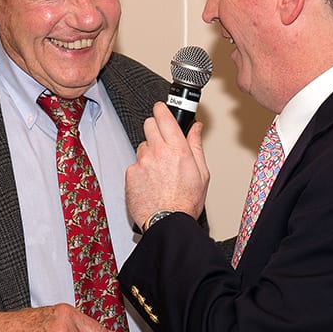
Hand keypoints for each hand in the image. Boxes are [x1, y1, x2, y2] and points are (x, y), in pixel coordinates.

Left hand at [126, 101, 209, 228]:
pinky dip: (140, 170)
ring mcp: (142, 162)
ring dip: (148, 153)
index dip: (161, 109)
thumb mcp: (201, 173)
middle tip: (162, 141)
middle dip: (154, 129)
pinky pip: (134, 164)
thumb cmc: (185, 202)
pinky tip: (150, 182)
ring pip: (142, 146)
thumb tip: (196, 128)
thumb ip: (196, 145)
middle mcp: (158, 152)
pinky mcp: (130, 173)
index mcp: (177, 149)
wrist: (167, 222)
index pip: (163, 116)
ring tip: (159, 171)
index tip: (161, 109)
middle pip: (148, 125)